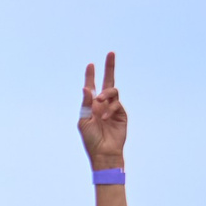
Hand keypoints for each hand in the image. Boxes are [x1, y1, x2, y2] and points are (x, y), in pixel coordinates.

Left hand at [79, 52, 126, 167]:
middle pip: (108, 81)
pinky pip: (117, 104)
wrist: (104, 152)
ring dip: (106, 94)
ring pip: (113, 91)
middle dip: (109, 67)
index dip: (90, 76)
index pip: (91, 87)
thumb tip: (86, 88)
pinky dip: (110, 109)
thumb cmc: (91, 139)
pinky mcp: (121, 113)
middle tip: (111, 53)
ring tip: (100, 101)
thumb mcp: (84, 121)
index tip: (90, 64)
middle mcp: (102, 104)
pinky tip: (105, 118)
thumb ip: (86, 104)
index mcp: (91, 105)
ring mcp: (113, 108)